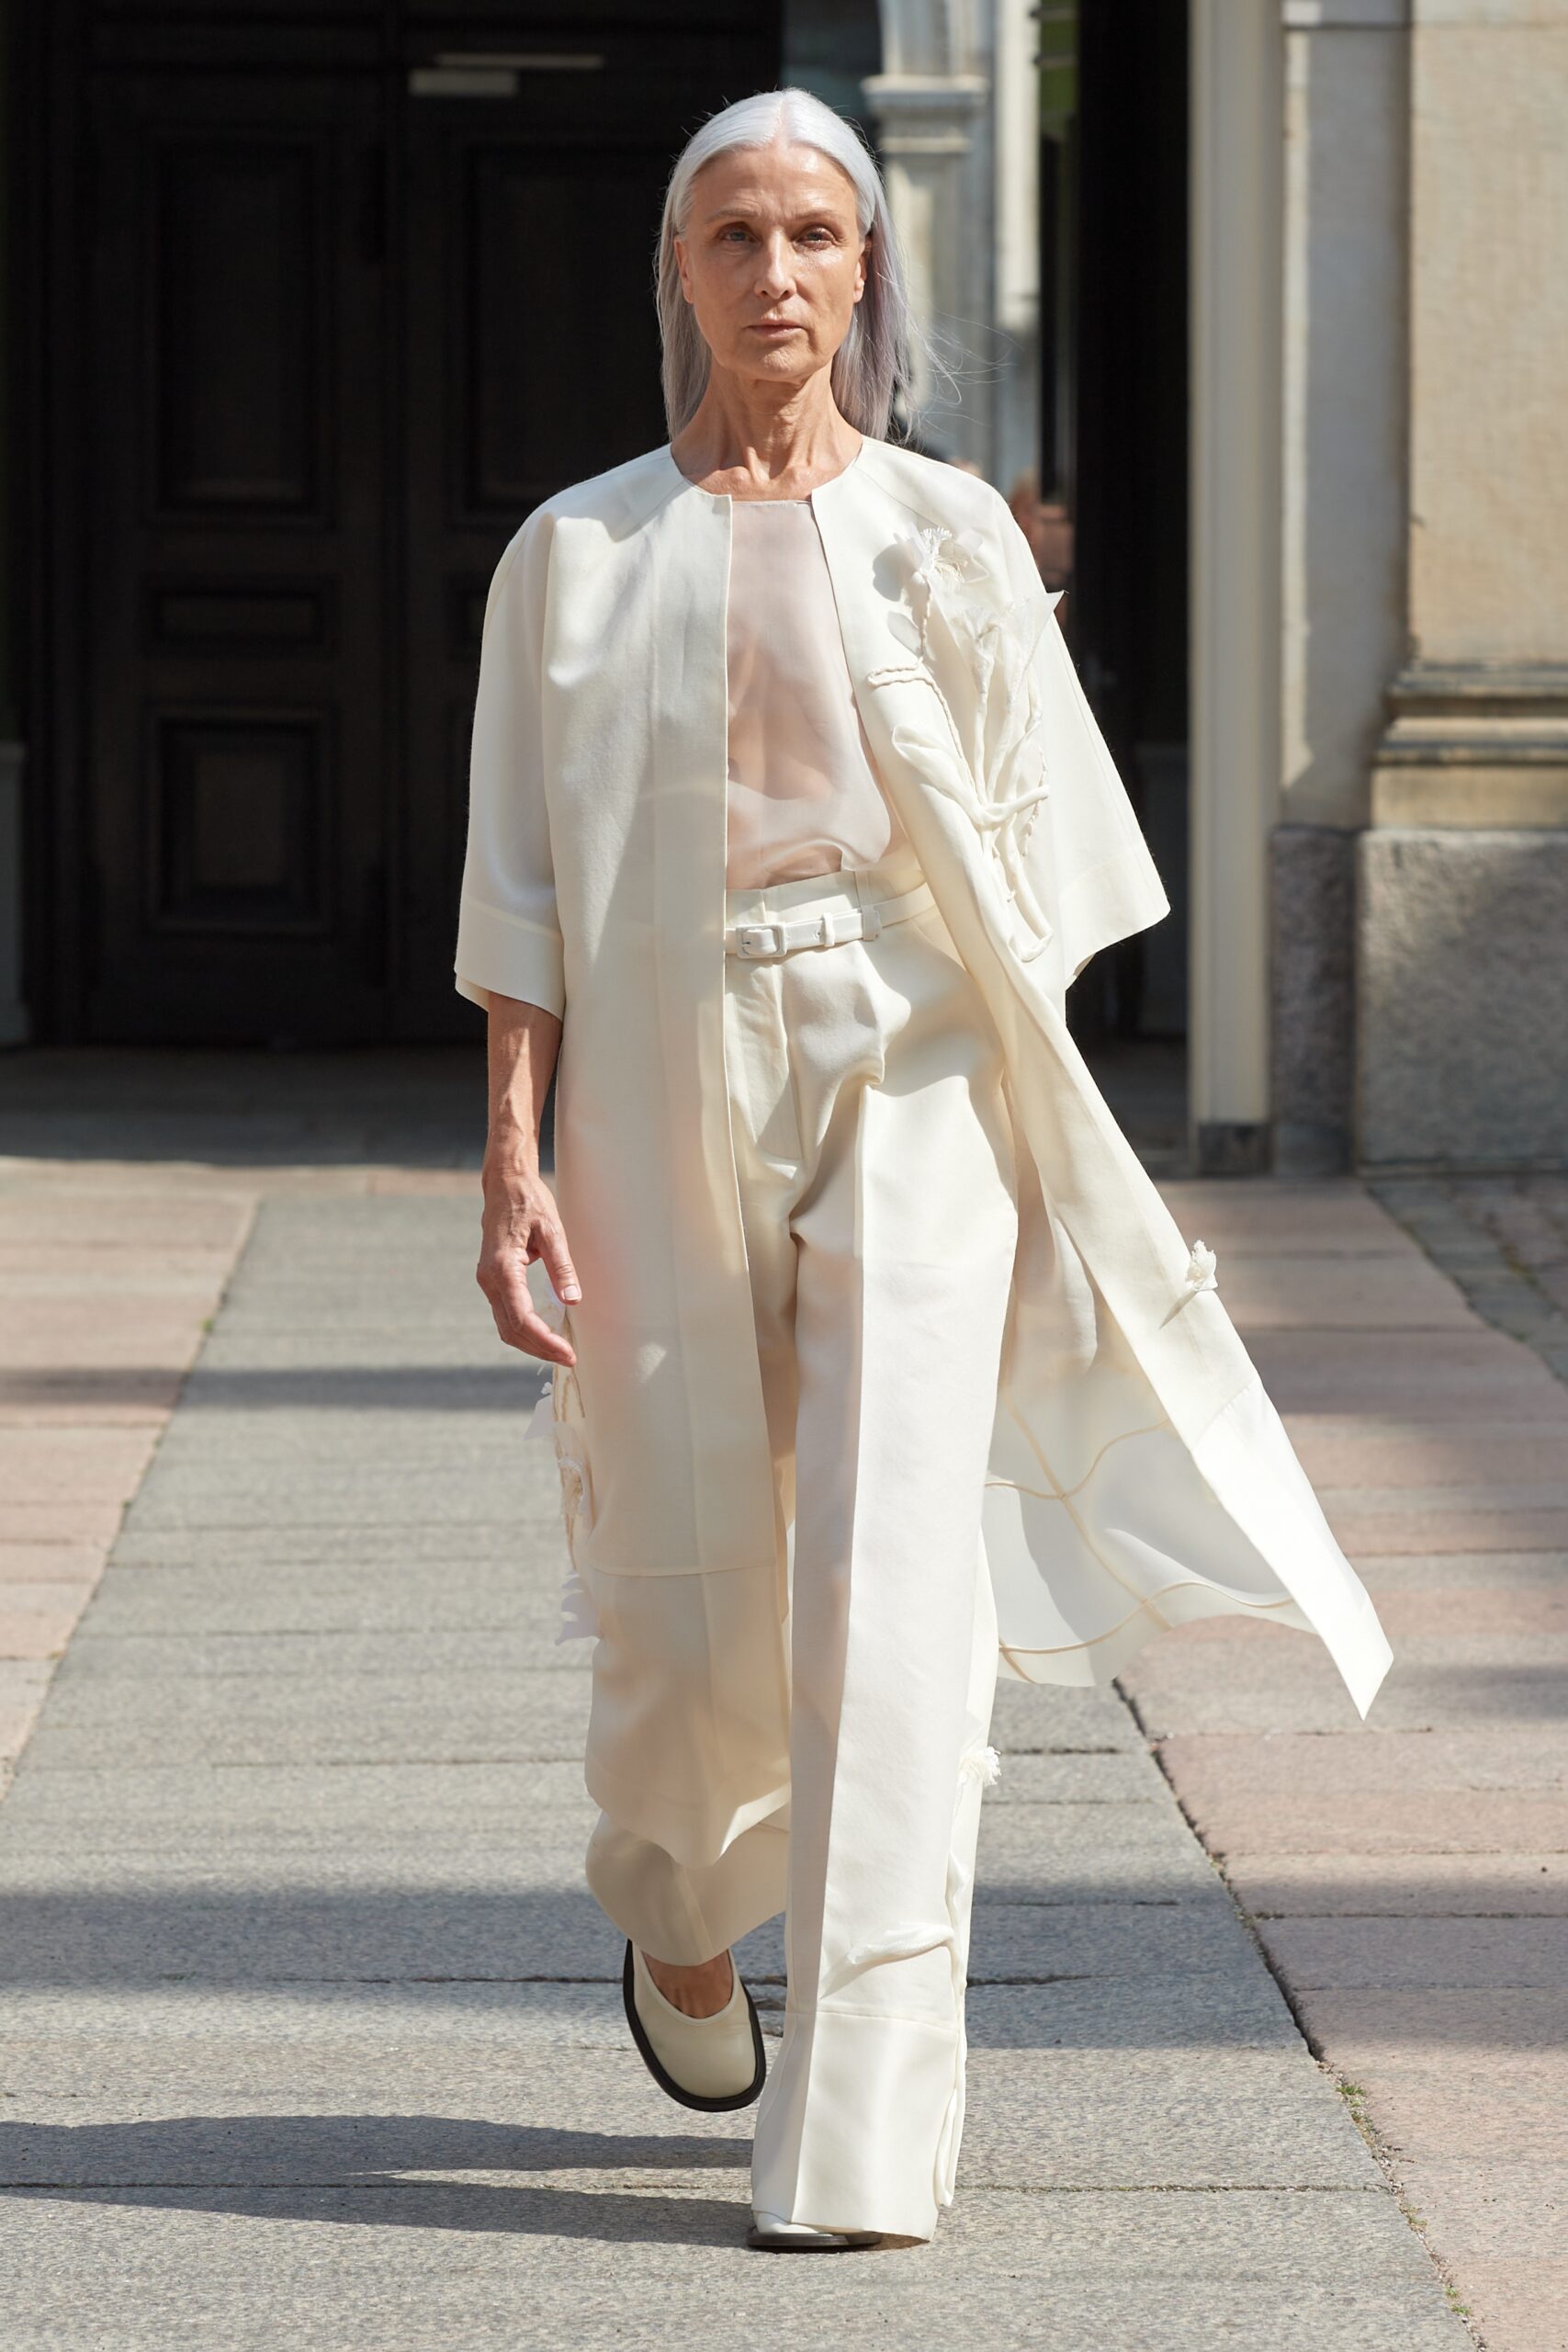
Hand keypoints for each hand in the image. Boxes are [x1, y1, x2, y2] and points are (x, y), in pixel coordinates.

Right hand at [477, 1167, 580, 1365]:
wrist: (504, 1184)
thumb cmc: (529, 1202)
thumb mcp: (553, 1231)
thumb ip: (562, 1266)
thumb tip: (573, 1300)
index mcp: (503, 1267)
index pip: (522, 1318)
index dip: (545, 1341)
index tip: (568, 1353)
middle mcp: (489, 1279)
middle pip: (511, 1330)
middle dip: (540, 1349)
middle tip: (569, 1358)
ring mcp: (487, 1281)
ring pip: (505, 1326)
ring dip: (531, 1343)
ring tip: (560, 1351)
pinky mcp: (492, 1280)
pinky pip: (505, 1314)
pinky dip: (524, 1330)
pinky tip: (545, 1333)